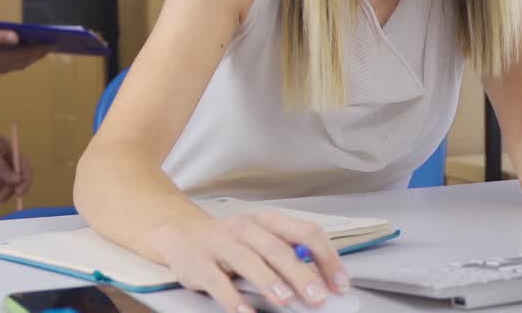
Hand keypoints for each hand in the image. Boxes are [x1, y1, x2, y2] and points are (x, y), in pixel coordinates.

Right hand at [0, 30, 54, 76]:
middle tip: (50, 46)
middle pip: (22, 62)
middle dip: (37, 55)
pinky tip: (13, 54)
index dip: (41, 50)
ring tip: (37, 50)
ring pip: (14, 64)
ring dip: (27, 58)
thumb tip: (17, 37)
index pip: (25, 55)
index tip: (55, 43)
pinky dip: (15, 59)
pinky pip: (5, 64)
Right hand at [150, 211, 349, 312]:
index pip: (305, 232)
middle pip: (278, 249)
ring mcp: (220, 243)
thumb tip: (322, 284)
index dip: (326, 258)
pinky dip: (233, 298)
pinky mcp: (199, 263)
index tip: (340, 284)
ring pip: (248, 261)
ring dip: (269, 281)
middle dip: (301, 274)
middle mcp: (246, 228)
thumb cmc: (231, 242)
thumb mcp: (261, 240)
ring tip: (286, 300)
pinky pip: (218, 282)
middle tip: (318, 297)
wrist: (180, 234)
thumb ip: (289, 256)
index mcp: (268, 221)